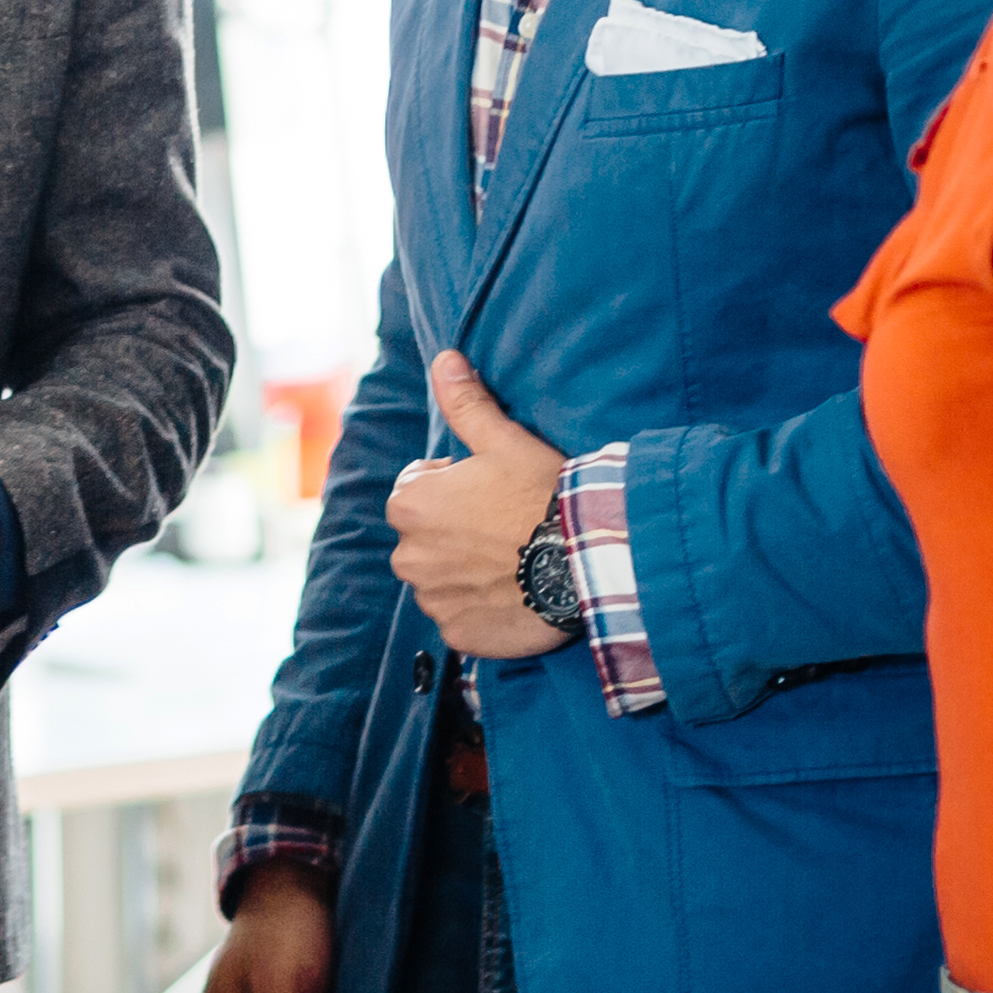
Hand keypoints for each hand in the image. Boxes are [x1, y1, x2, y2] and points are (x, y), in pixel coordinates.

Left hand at [388, 351, 566, 661]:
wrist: (584, 560)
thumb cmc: (543, 494)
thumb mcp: (504, 441)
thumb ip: (465, 403)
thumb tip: (443, 358)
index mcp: (410, 504)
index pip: (416, 489)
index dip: (455, 485)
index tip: (492, 490)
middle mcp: (408, 556)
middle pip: (425, 536)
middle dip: (454, 530)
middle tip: (505, 526)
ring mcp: (433, 599)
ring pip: (441, 578)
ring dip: (465, 571)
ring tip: (512, 561)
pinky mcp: (458, 635)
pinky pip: (461, 618)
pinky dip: (480, 609)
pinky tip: (513, 595)